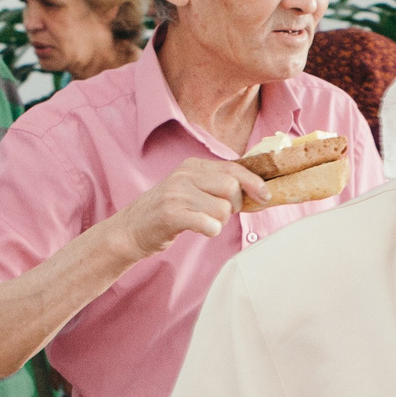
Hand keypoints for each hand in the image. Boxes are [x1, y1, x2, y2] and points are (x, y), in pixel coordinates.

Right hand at [108, 158, 268, 262]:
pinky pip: (208, 224)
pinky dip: (210, 230)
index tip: (266, 196)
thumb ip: (216, 185)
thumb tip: (255, 189)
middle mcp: (184, 175)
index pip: (233, 168)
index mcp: (192, 165)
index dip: (254, 182)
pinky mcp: (170, 214)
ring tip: (203, 222)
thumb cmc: (167, 212)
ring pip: (223, 208)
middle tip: (220, 215)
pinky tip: (199, 230)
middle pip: (232, 187)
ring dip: (220, 221)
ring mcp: (176, 193)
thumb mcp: (190, 189)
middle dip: (235, 206)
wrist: (129, 230)